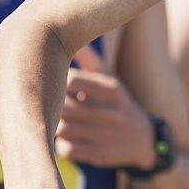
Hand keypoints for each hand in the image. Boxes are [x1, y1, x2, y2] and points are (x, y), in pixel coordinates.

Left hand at [55, 45, 156, 168]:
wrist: (145, 140)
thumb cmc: (119, 104)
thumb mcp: (111, 80)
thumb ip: (89, 61)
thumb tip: (66, 34)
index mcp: (112, 89)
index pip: (73, 80)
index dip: (55, 81)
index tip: (49, 84)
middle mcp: (110, 112)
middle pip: (63, 106)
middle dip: (49, 105)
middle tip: (43, 104)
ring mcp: (105, 135)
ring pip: (62, 129)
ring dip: (52, 126)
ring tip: (50, 121)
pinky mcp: (100, 155)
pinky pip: (67, 150)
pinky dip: (60, 145)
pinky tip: (62, 138)